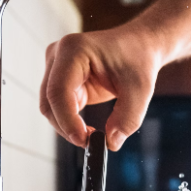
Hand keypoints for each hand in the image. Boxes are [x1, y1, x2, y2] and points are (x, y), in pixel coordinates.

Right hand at [39, 23, 163, 150]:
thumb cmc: (138, 59)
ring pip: (50, 108)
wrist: (139, 47)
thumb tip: (111, 143)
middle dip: (67, 127)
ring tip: (93, 135)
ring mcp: (56, 68)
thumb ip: (128, 119)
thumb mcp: (140, 90)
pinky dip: (71, 123)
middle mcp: (58, 56)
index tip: (85, 140)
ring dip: (68, 127)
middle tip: (90, 143)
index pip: (59, 91)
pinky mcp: (61, 81)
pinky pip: (59, 109)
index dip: (67, 120)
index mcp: (74, 50)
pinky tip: (88, 129)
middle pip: (49, 102)